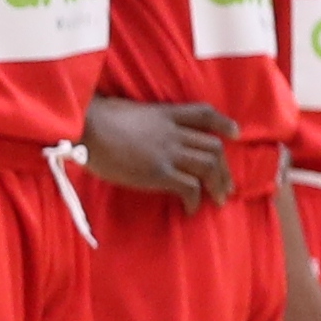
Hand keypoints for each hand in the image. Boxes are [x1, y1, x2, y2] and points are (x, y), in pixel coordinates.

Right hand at [80, 98, 232, 204]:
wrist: (85, 127)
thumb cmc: (93, 118)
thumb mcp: (125, 111)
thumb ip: (140, 120)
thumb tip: (135, 130)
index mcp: (165, 113)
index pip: (203, 113)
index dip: (223, 123)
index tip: (235, 133)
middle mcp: (173, 132)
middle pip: (213, 147)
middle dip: (225, 168)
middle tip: (227, 185)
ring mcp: (168, 152)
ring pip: (209, 166)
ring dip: (218, 185)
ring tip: (219, 200)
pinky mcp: (158, 173)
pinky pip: (189, 187)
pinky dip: (195, 200)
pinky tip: (190, 209)